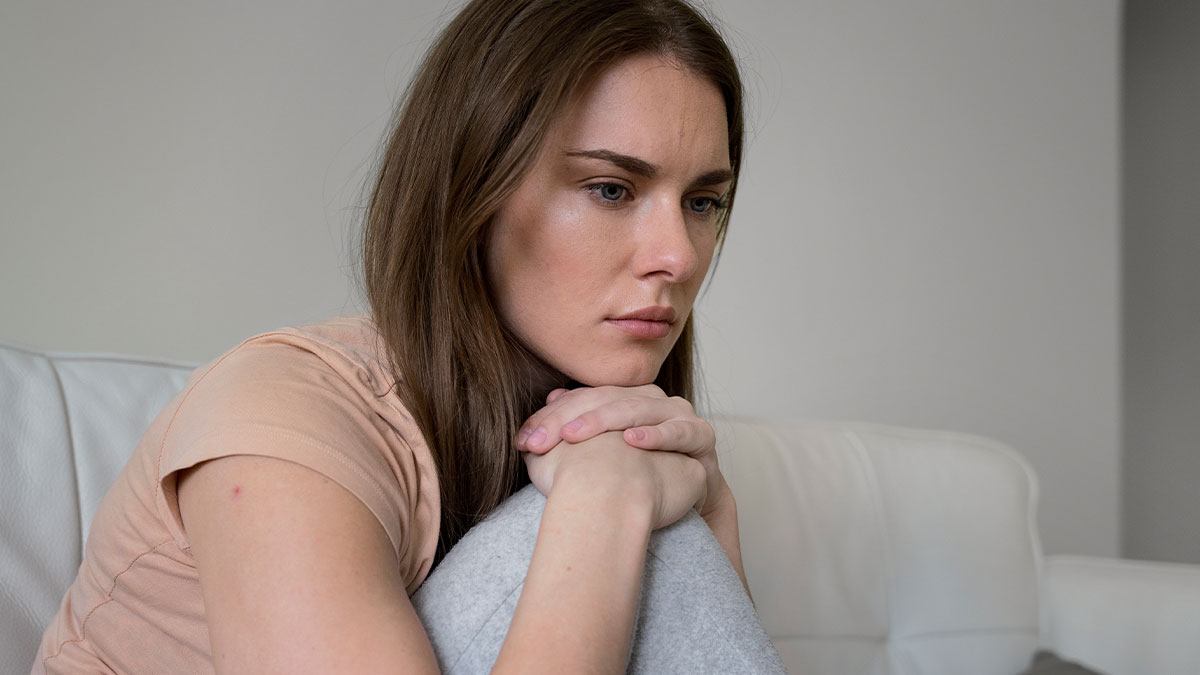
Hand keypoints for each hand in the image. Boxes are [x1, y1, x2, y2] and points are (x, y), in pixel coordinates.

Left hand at [518, 385, 729, 517]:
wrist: (683, 498)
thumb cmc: (639, 475)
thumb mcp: (599, 456)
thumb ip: (574, 429)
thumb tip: (549, 400)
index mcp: (624, 397)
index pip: (583, 398)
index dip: (551, 418)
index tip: (523, 441)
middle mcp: (650, 398)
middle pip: (606, 399)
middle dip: (569, 419)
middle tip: (540, 441)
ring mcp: (678, 413)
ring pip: (638, 407)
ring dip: (606, 420)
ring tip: (575, 434)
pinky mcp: (701, 434)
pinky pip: (679, 431)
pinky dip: (657, 434)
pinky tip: (632, 440)